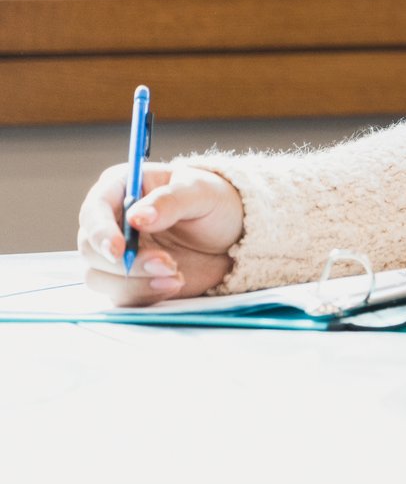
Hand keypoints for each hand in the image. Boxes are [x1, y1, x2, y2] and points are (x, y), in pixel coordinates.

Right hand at [76, 161, 243, 304]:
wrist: (235, 236)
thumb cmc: (215, 202)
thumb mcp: (201, 192)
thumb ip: (170, 201)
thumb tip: (137, 217)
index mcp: (121, 188)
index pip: (94, 210)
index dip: (100, 231)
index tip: (118, 250)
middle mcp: (112, 221)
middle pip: (91, 248)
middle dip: (125, 262)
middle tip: (166, 263)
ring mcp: (117, 253)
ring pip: (100, 276)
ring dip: (134, 281)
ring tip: (176, 275)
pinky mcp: (129, 279)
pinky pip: (120, 295)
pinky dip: (143, 294)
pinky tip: (173, 284)